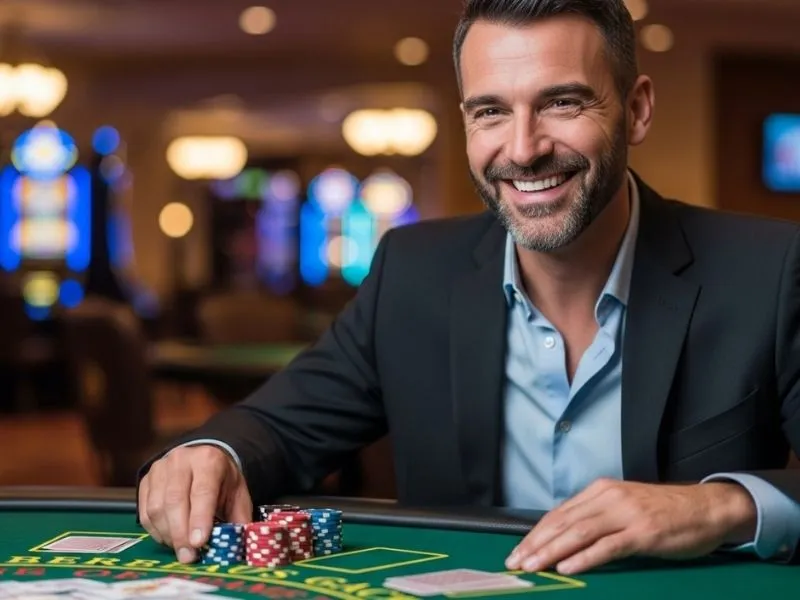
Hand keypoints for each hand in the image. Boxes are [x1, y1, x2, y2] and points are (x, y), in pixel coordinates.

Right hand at [138, 445, 252, 563]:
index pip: (202, 491)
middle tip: (188, 556)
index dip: (199, 518)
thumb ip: (238, 518)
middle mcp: (181, 460)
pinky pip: (145, 512)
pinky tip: (169, 538)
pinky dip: (155, 531)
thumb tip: (235, 546)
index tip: (199, 542)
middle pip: (175, 500)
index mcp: (208, 460)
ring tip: (181, 548)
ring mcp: (160, 469)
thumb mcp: (237, 494)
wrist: (201, 460)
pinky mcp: (145, 481)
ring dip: (168, 535)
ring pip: (157, 508)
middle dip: (181, 534)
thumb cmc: (221, 481)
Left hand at [505, 478, 756, 575]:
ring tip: (533, 566)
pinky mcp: (643, 532)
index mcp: (600, 491)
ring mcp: (626, 514)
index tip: (517, 551)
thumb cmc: (665, 512)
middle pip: (563, 522)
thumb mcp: (624, 507)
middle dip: (536, 544)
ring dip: (552, 551)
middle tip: (515, 563)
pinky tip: (568, 568)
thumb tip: (563, 539)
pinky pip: (608, 546)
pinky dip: (584, 558)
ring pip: (579, 533)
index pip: (558, 513)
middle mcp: (608, 498)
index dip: (535, 533)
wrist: (707, 507)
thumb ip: (596, 518)